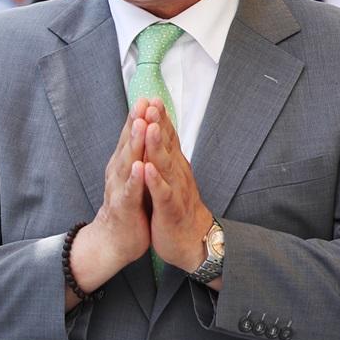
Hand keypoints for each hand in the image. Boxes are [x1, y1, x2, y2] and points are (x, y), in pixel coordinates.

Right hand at [70, 102, 152, 296]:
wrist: (113, 242)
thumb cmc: (128, 208)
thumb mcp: (134, 178)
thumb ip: (137, 157)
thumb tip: (143, 133)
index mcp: (124, 165)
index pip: (132, 137)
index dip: (139, 117)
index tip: (148, 96)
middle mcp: (118, 173)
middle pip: (128, 144)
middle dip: (135, 122)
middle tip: (143, 101)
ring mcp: (120, 189)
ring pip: (126, 162)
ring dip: (133, 144)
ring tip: (140, 125)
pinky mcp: (124, 208)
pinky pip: (129, 191)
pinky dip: (134, 178)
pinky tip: (138, 166)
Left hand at [138, 100, 217, 282]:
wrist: (192, 241)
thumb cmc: (178, 209)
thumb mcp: (172, 178)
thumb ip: (167, 157)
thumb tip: (161, 135)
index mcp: (175, 166)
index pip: (168, 138)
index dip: (160, 118)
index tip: (151, 98)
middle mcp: (178, 174)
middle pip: (167, 145)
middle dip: (158, 124)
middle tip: (151, 103)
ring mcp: (176, 190)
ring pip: (166, 164)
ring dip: (157, 145)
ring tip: (148, 127)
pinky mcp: (171, 209)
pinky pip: (163, 193)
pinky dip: (155, 180)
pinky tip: (147, 169)